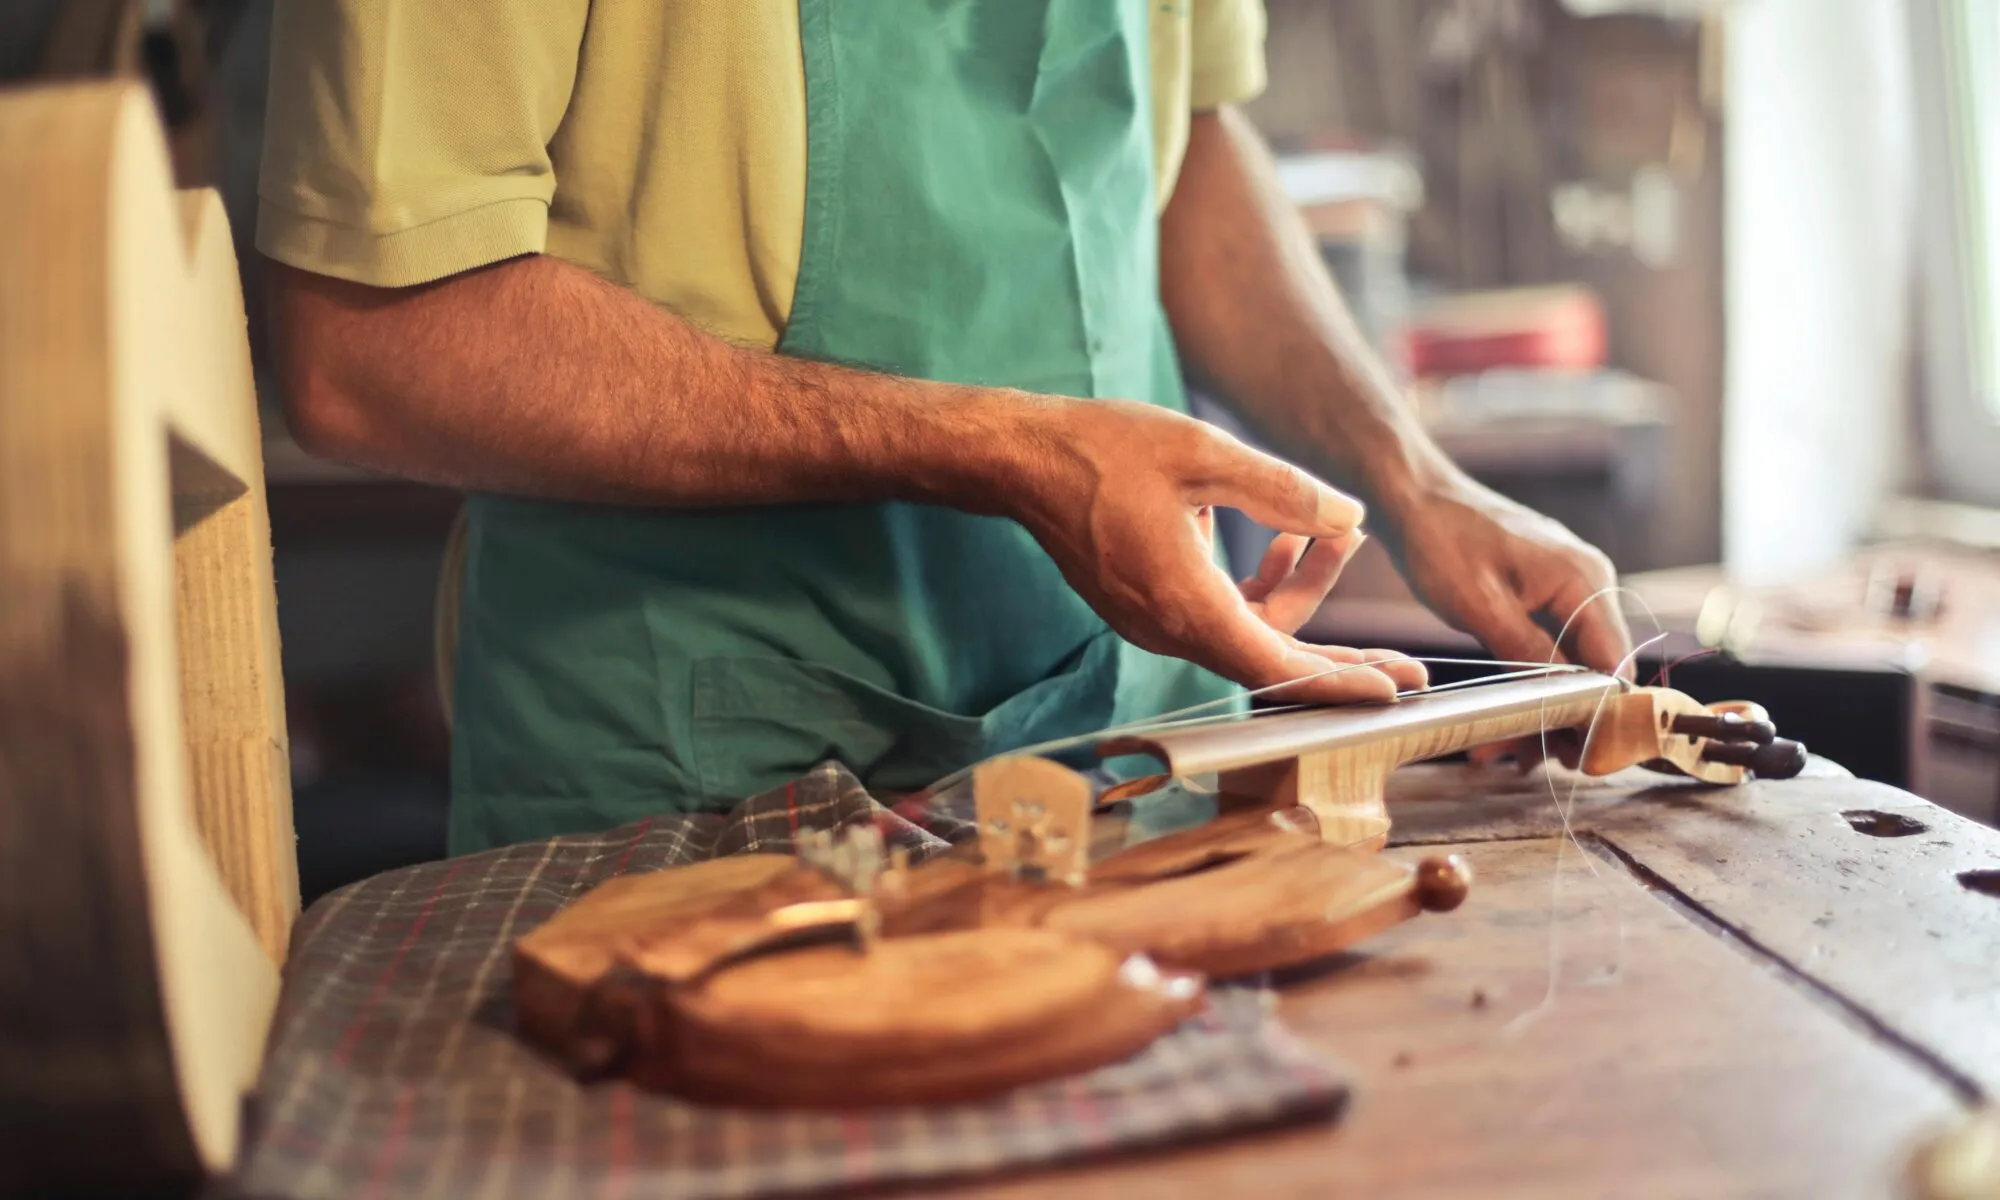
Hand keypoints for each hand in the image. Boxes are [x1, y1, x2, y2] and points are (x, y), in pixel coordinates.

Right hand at [1011, 399, 1427, 704]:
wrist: (1024, 459)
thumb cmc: (1103, 451)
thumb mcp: (1204, 455)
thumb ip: (1282, 490)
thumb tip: (1350, 519)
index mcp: (1185, 604)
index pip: (1278, 667)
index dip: (1342, 680)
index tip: (1395, 687)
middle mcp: (1169, 628)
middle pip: (1272, 662)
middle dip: (1342, 661)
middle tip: (1407, 664)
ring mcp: (1155, 621)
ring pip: (1249, 633)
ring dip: (1299, 593)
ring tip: (1332, 536)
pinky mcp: (1148, 604)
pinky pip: (1220, 615)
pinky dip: (1260, 588)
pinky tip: (1278, 539)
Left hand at [1386, 474, 1633, 772]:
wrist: (1413, 495)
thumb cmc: (1441, 539)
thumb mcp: (1480, 605)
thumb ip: (1529, 652)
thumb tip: (1569, 699)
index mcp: (1584, 580)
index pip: (1615, 664)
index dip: (1602, 715)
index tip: (1578, 759)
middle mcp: (1588, 583)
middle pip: (1597, 670)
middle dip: (1566, 720)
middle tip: (1527, 762)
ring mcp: (1567, 589)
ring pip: (1571, 665)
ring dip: (1542, 709)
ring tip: (1503, 754)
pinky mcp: (1543, 595)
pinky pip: (1550, 649)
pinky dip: (1531, 684)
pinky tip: (1505, 719)